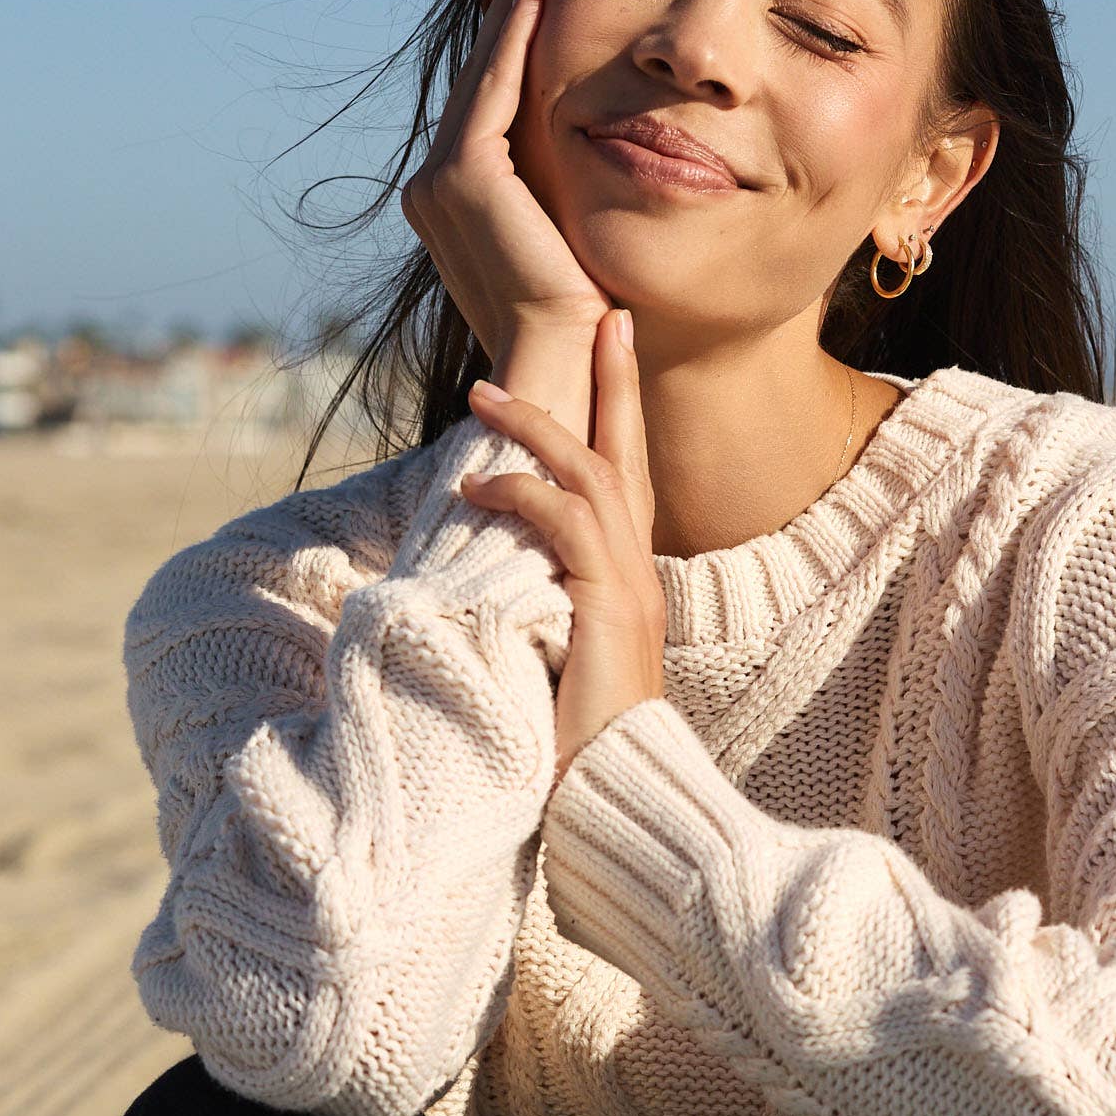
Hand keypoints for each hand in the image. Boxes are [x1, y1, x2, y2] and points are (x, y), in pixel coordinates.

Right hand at [400, 0, 604, 435]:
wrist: (558, 359)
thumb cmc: (577, 324)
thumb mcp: (565, 239)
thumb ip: (558, 194)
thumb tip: (587, 158)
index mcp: (452, 207)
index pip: (484, 111)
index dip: (508, 53)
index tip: (536, 0)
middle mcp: (432, 191)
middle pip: (477, 85)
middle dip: (504, 20)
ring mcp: (439, 182)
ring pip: (482, 78)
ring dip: (508, 13)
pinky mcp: (463, 176)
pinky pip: (494, 89)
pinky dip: (513, 37)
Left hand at [458, 309, 664, 766]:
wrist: (616, 801)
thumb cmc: (577, 748)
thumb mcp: (554, 661)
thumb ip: (541, 609)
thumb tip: (490, 575)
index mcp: (628, 584)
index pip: (624, 479)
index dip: (615, 413)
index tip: (605, 350)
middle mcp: (640, 576)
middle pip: (625, 453)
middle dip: (610, 381)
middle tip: (595, 314)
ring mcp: (632, 590)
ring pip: (591, 474)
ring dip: (536, 426)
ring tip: (484, 394)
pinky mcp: (614, 609)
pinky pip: (567, 523)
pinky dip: (520, 495)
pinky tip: (475, 487)